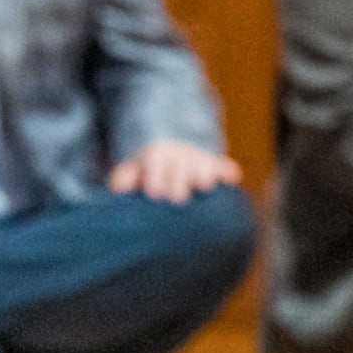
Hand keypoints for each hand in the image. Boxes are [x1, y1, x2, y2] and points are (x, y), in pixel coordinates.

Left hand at [109, 138, 241, 203]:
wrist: (172, 160)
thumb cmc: (149, 176)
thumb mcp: (133, 173)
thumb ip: (124, 180)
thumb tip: (119, 187)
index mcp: (157, 154)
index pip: (155, 161)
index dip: (155, 176)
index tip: (154, 194)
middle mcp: (179, 154)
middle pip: (180, 163)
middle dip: (179, 179)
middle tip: (178, 198)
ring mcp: (198, 159)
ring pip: (203, 163)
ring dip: (204, 173)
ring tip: (205, 186)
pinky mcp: (216, 167)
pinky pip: (223, 166)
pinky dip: (228, 171)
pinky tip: (233, 177)